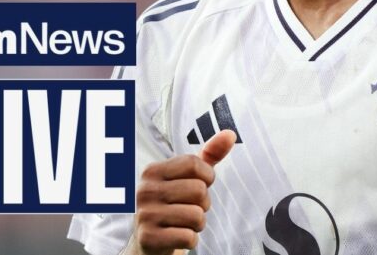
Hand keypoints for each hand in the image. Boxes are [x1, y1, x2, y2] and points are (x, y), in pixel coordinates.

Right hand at [129, 129, 236, 254]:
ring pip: (196, 216)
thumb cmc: (173, 205)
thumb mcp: (189, 177)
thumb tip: (230, 134)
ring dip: (198, 224)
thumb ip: (209, 155)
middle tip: (188, 208)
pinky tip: (177, 236)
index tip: (198, 185)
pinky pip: (189, 237)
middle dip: (203, 204)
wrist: (149, 243)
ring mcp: (146, 215)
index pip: (195, 164)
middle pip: (199, 190)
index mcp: (153, 171)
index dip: (207, 177)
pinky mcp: (149, 238)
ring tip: (183, 223)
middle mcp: (145, 190)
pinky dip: (190, 240)